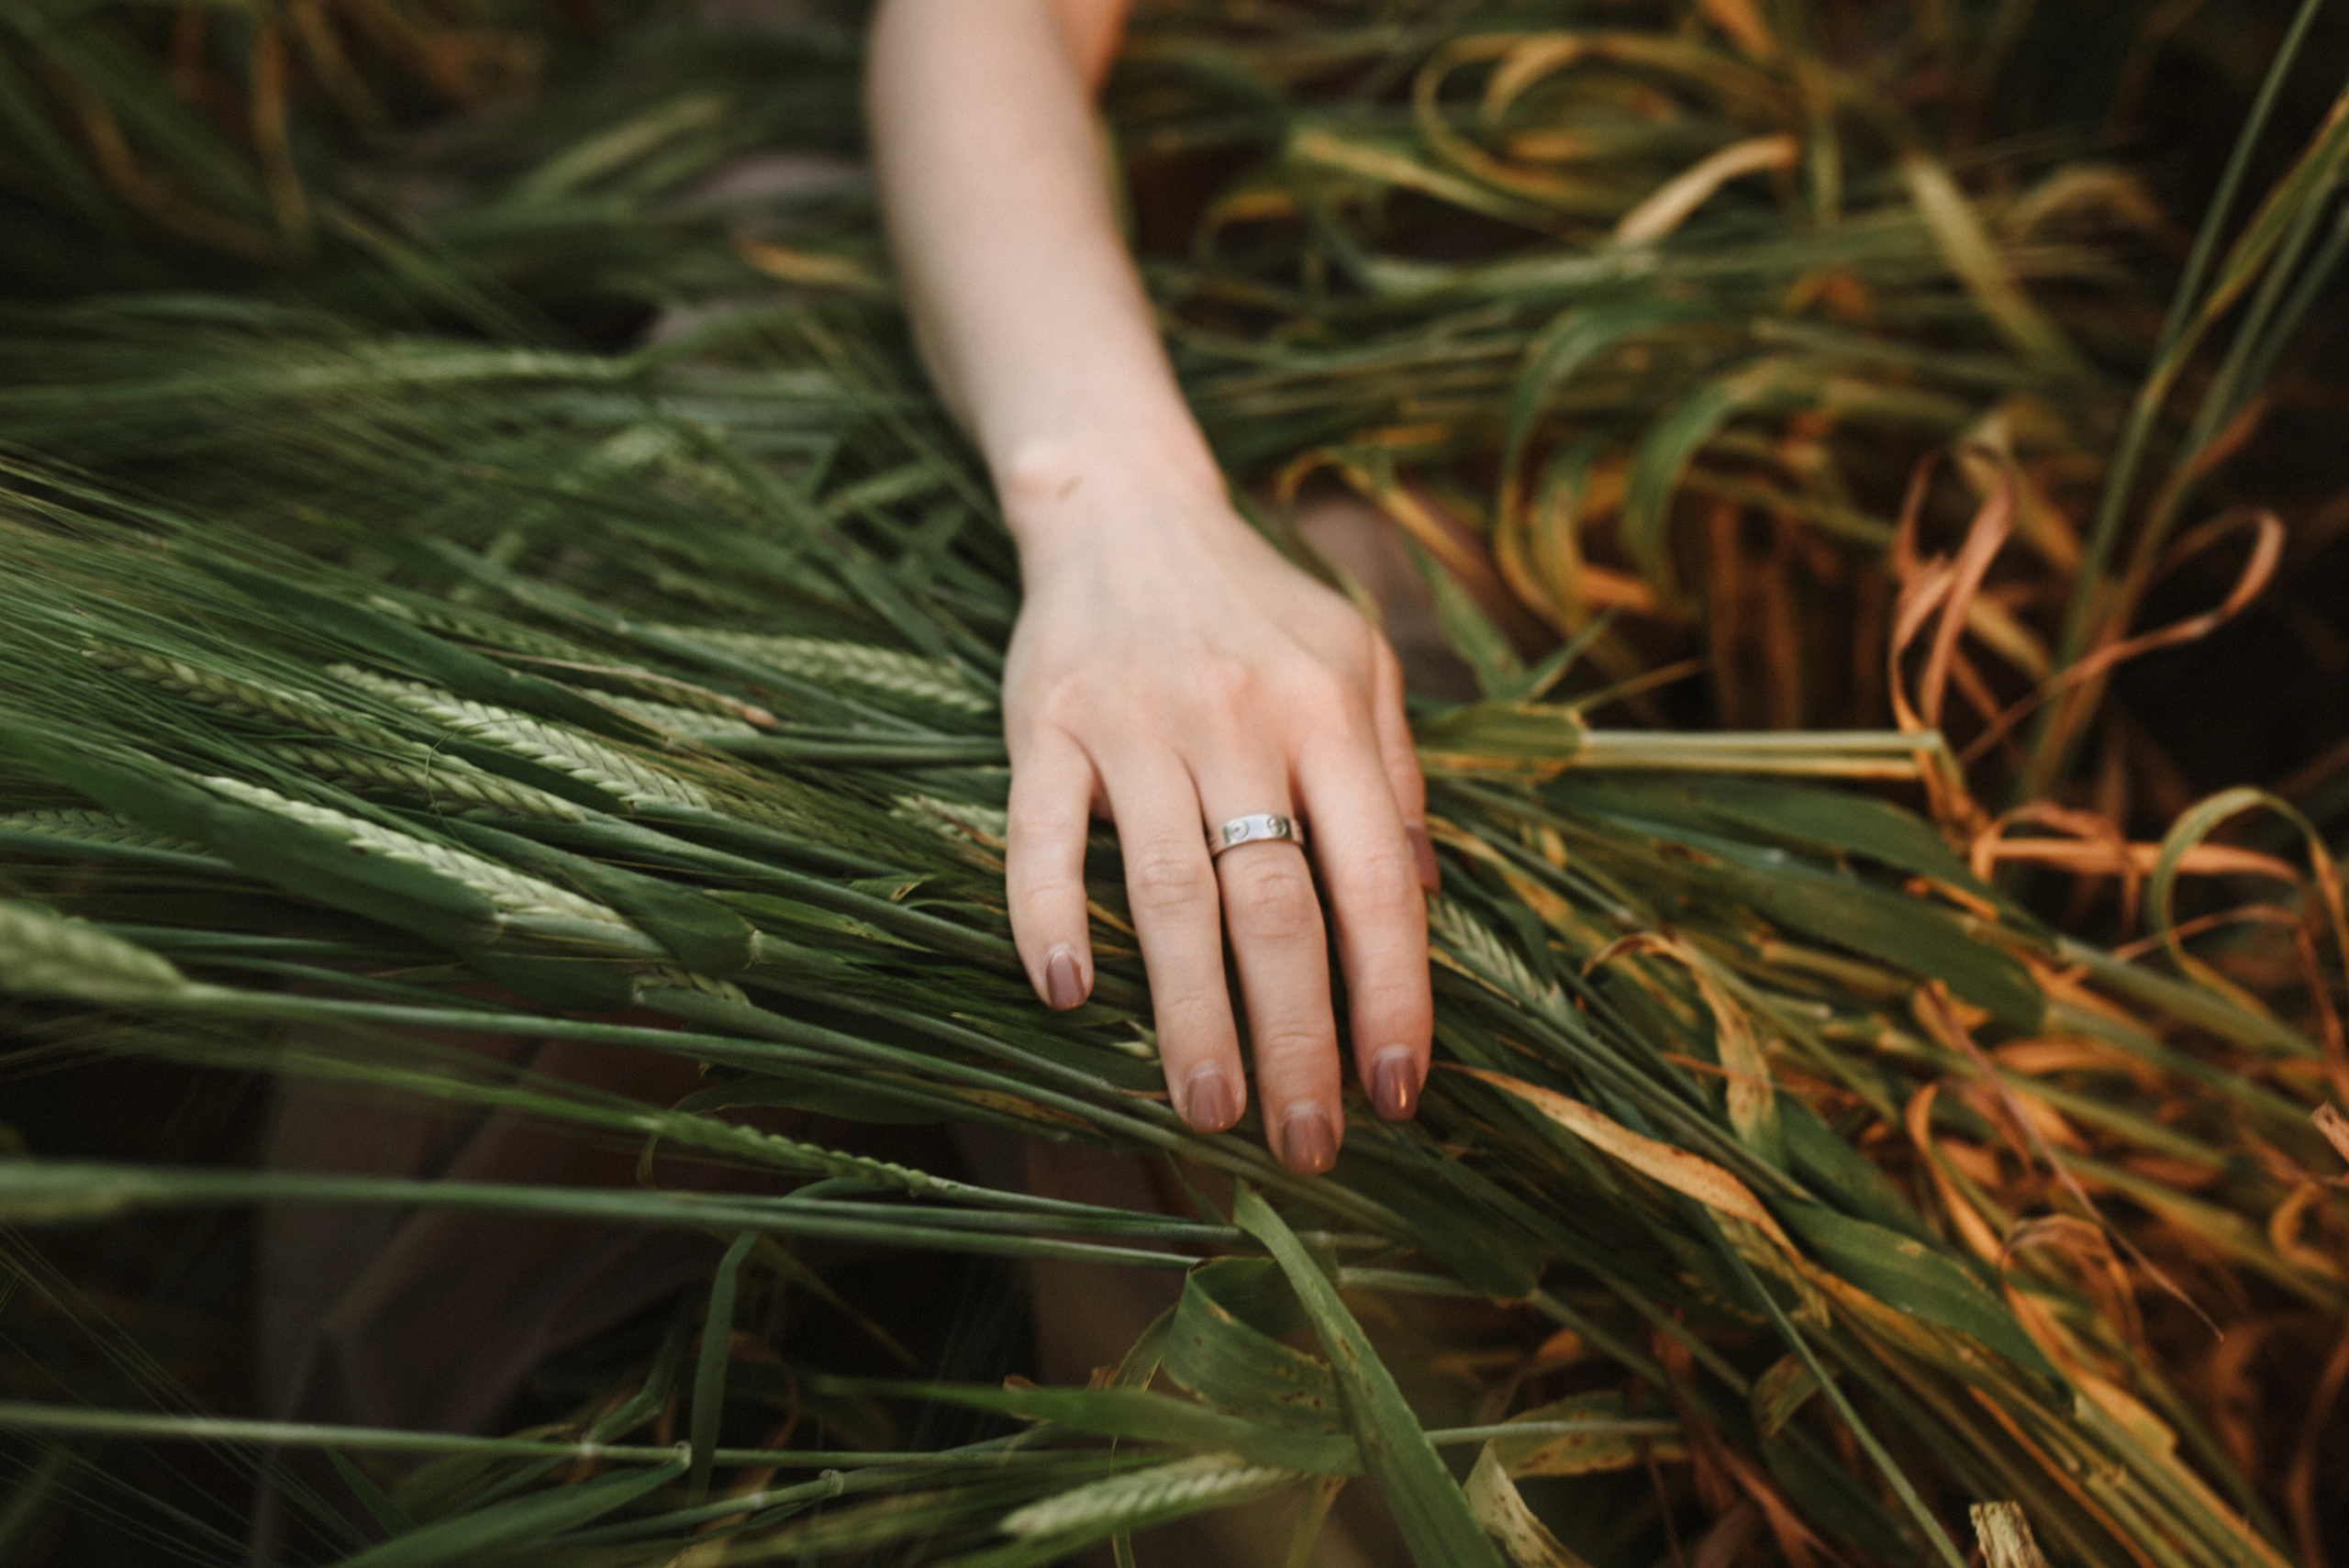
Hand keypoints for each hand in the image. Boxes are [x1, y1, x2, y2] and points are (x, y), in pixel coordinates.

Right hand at [1000, 452, 1438, 1174]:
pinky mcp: (1045, 724)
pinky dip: (1047, 915)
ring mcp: (1136, 724)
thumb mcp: (1356, 663)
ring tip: (1206, 1110)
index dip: (1391, 993)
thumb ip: (1393, 776)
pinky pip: (1040, 833)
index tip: (1398, 1091)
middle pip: (1275, 906)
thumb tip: (1426, 902)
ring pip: (1166, 891)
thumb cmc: (1256, 608)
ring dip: (1189, 1012)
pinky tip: (1065, 998)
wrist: (1126, 510)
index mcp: (1329, 712)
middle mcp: (1238, 720)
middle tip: (1306, 1142)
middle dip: (1296, 1038)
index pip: (1374, 879)